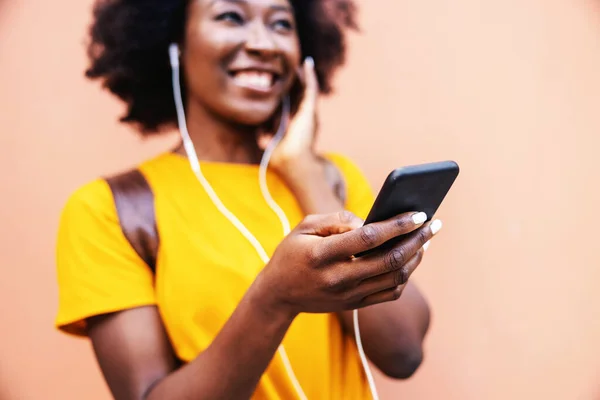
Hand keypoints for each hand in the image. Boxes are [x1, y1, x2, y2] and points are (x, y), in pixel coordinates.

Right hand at [255, 211, 441, 314]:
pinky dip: (405, 276)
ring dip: (415, 258)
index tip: (419, 214)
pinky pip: (389, 293)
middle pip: (389, 260)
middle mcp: (339, 278)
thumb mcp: (304, 227)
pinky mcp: (355, 304)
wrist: (278, 295)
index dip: (397, 225)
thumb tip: (369, 222)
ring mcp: (349, 295)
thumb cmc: (292, 253)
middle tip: (434, 224)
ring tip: (425, 240)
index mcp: (323, 255)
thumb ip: (336, 220)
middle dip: (417, 240)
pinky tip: (410, 259)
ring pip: (395, 278)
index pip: (369, 238)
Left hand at [257, 57, 318, 172]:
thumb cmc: (278, 155)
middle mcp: (302, 116)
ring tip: (301, 62)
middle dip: (297, 81)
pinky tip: (307, 64)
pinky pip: (311, 88)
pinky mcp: (310, 110)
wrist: (290, 161)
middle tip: (292, 66)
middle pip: (299, 94)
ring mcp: (308, 113)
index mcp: (293, 122)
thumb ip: (264, 130)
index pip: (290, 103)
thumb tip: (257, 123)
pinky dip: (310, 76)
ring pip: (306, 89)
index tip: (281, 79)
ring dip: (304, 75)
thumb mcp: (267, 139)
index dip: (287, 91)